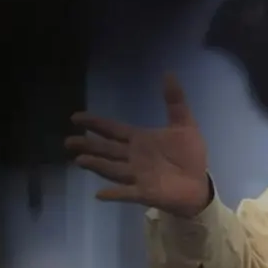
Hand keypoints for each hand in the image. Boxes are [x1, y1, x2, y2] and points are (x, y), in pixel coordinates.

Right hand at [65, 73, 210, 216]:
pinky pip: (126, 193)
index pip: (113, 130)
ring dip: (97, 164)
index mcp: (140, 140)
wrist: (199, 183)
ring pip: (112, 168)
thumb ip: (175, 102)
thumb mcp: (185, 125)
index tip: (75, 117)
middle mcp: (133, 157)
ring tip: (79, 160)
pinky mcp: (144, 192)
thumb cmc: (189, 155)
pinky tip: (99, 194)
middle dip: (88, 145)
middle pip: (106, 149)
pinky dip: (114, 194)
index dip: (95, 123)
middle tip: (68, 141)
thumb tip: (169, 73)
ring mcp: (136, 175)